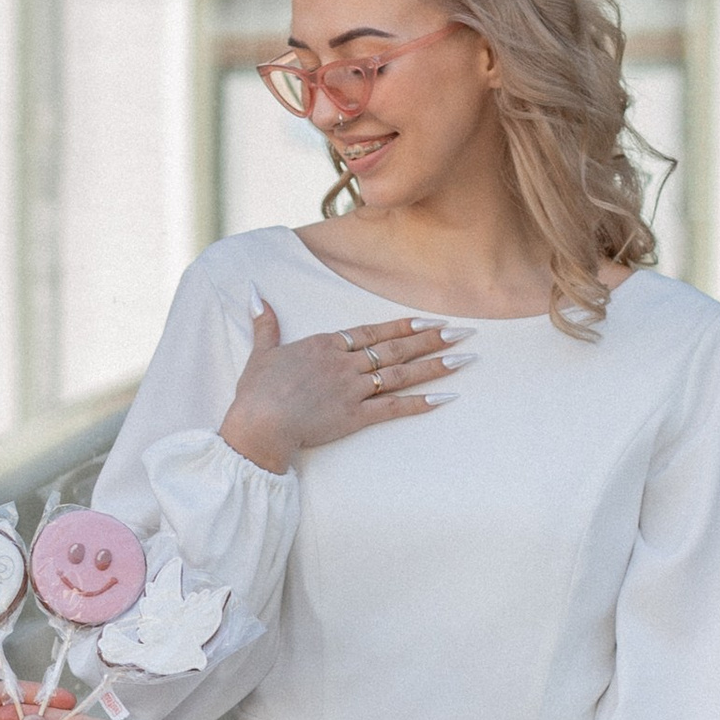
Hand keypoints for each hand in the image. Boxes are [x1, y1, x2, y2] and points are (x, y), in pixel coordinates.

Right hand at [218, 299, 465, 474]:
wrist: (260, 425)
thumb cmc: (256, 392)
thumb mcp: (260, 353)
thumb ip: (265, 324)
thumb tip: (255, 294)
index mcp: (324, 345)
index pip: (371, 331)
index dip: (401, 326)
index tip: (426, 320)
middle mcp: (344, 363)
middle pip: (395, 348)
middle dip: (432, 339)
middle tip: (463, 331)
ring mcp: (352, 389)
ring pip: (401, 373)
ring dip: (435, 365)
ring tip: (465, 357)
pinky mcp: (355, 417)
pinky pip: (394, 408)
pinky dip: (420, 403)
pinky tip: (445, 398)